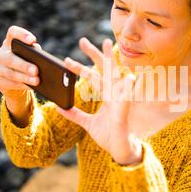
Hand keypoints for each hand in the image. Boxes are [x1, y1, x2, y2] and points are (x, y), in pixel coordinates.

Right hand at [0, 25, 41, 100]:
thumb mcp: (32, 57)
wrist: (17, 82)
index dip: (21, 35)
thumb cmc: (28, 64)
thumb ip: (35, 54)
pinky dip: (21, 85)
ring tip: (37, 81)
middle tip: (36, 70)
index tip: (32, 41)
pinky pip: (10, 83)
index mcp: (10, 42)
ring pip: (10, 73)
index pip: (12, 32)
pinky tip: (31, 86)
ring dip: (24, 77)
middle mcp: (0, 53)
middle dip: (24, 64)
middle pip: (10, 57)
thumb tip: (42, 59)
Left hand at [56, 37, 142, 165]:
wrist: (120, 151)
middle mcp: (113, 95)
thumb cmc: (108, 136)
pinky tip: (129, 78)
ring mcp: (119, 102)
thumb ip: (76, 115)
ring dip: (110, 62)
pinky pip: (125, 100)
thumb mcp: (88, 124)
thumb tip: (60, 107)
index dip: (80, 67)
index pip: (93, 77)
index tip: (67, 59)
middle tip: (82, 40)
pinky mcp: (123, 113)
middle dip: (94, 55)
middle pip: (102, 70)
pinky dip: (128, 89)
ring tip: (107, 46)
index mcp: (106, 96)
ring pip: (112, 77)